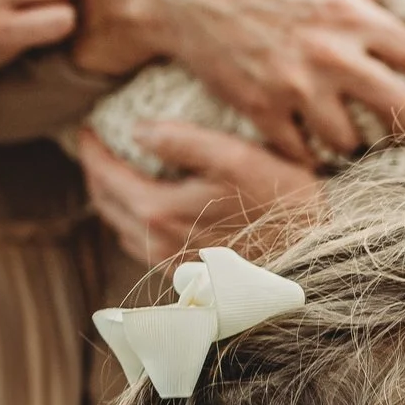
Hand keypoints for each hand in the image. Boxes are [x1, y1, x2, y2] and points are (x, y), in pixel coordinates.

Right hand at [74, 0, 404, 163]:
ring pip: (350, 142)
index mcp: (351, 14)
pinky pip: (301, 154)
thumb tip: (390, 19)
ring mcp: (296, 87)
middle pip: (399, 108)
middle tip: (394, 125)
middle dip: (402, 120)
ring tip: (347, 136)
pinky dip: (307, 155)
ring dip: (352, 143)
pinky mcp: (262, 110)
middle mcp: (331, 54)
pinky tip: (308, 146)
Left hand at [79, 122, 321, 264]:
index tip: (89, 128)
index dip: (91, 149)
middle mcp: (157, 242)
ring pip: (123, 228)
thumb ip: (183, 140)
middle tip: (98, 148)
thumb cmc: (284, 206)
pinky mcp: (189, 276)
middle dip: (96, 173)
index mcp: (159, 210)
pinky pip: (144, 246)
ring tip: (119, 175)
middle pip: (105, 204)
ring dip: (113, 200)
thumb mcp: (237, 158)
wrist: (316, 258)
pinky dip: (136, 222)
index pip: (104, 176)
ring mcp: (172, 264)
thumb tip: (138, 129)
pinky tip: (152, 209)